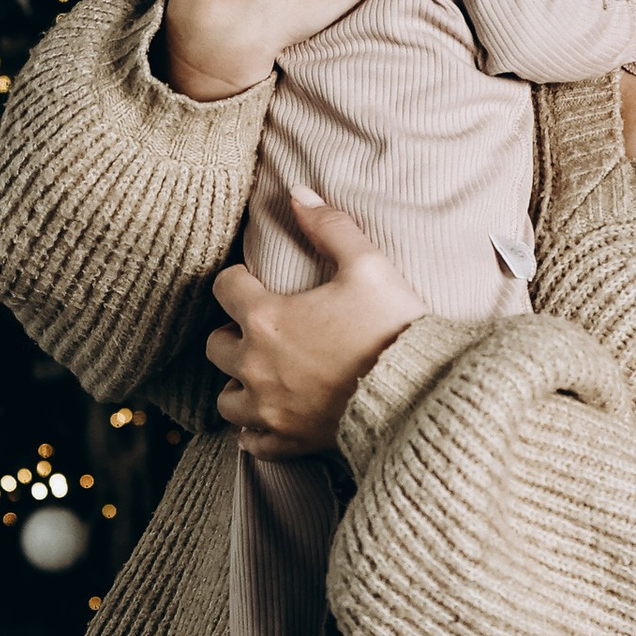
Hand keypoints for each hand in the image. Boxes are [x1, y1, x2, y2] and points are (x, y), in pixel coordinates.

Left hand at [207, 194, 427, 455]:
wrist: (420, 394)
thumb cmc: (393, 327)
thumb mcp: (369, 265)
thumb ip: (329, 226)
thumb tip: (297, 193)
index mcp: (268, 319)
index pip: (224, 287)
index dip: (239, 279)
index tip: (257, 282)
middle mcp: (257, 366)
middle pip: (214, 345)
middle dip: (232, 333)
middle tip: (262, 329)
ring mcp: (270, 409)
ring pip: (225, 399)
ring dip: (238, 384)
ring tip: (263, 374)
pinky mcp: (289, 441)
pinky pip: (251, 442)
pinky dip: (255, 430)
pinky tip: (271, 416)